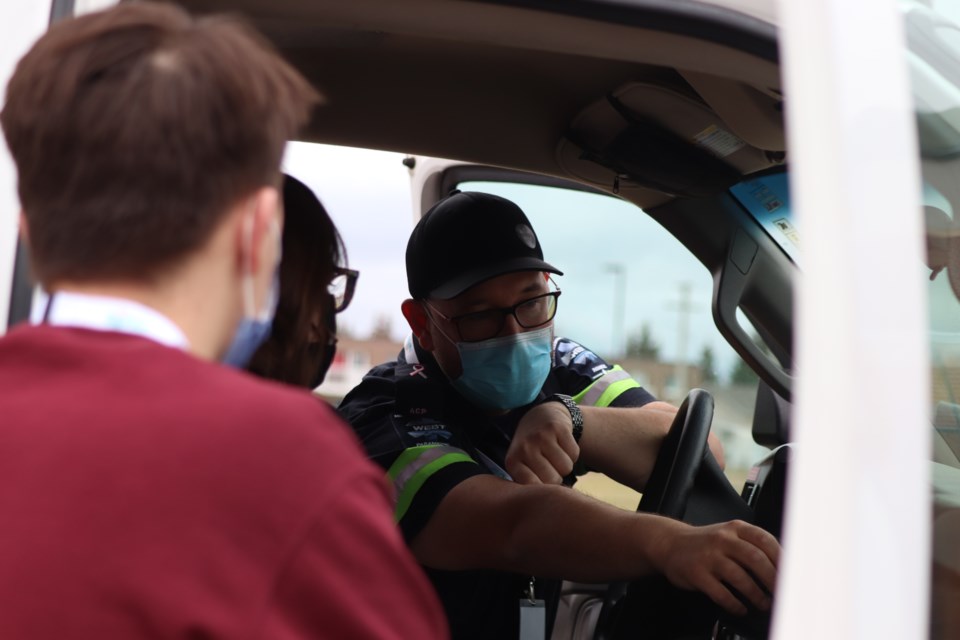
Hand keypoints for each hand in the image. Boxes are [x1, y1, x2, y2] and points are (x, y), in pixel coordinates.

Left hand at [505, 401, 579, 483]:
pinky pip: (574, 453)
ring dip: (565, 465)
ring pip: (566, 467)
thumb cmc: (531, 450)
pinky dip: (572, 453)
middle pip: (553, 479)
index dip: (544, 488)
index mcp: (512, 462)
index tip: (541, 481)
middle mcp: (525, 447)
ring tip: (554, 455)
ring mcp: (541, 436)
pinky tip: (561, 445)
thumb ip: (530, 486)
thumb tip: (549, 502)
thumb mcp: (522, 467)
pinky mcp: (557, 427)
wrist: (539, 416)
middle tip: (549, 466)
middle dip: (556, 477)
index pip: (534, 488)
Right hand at [652, 519, 779, 614]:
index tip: (792, 576)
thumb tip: (783, 568)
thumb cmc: (705, 543)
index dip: (782, 560)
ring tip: (763, 604)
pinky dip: (734, 604)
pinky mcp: (697, 573)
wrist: (670, 543)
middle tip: (781, 595)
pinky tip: (740, 608)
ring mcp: (709, 556)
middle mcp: (722, 539)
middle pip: (755, 559)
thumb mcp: (729, 534)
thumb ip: (752, 545)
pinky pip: (720, 593)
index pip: (765, 541)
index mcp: (735, 528)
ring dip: (756, 595)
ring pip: (740, 578)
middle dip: (773, 580)